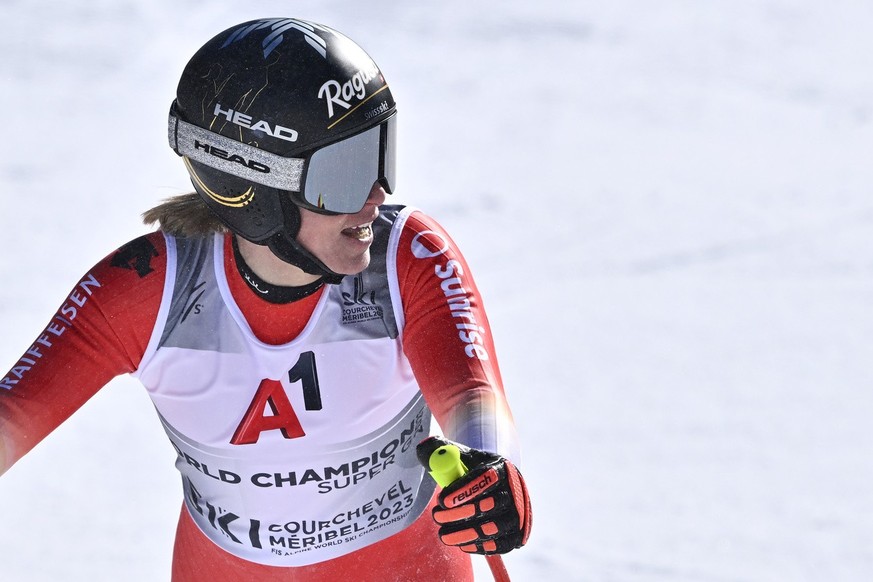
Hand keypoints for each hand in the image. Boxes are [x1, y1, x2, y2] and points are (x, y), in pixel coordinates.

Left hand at [417, 436, 531, 554]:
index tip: (442, 500)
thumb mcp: (462, 457)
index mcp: (501, 468)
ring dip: (463, 533)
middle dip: (459, 514)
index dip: (464, 490)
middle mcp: (515, 491)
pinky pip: (496, 545)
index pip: (486, 477)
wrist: (498, 488)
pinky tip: (459, 541)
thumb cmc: (475, 472)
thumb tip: (424, 449)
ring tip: (442, 533)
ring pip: (492, 528)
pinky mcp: (515, 536)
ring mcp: (517, 515)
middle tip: (436, 516)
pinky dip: (476, 546)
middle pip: (490, 505)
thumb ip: (442, 451)